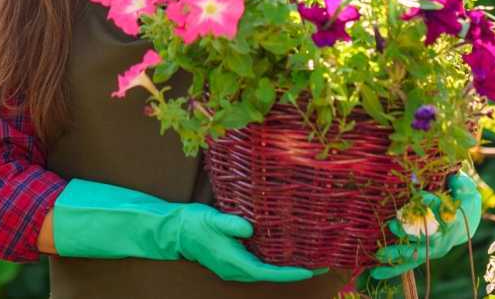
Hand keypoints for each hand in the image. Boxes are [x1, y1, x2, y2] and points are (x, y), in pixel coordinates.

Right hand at [176, 203, 327, 282]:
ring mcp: (234, 267)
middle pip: (271, 275)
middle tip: (318, 262)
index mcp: (234, 263)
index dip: (289, 273)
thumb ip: (231, 225)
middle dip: (294, 270)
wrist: (175, 232)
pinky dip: (274, 260)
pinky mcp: (233, 260)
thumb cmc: (194, 224)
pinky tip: (284, 250)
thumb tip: (250, 229)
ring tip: (307, 256)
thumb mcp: (213, 219)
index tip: (309, 271)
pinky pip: (259, 264)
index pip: (267, 273)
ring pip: (265, 270)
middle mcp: (236, 270)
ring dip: (285, 266)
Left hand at [369, 172, 482, 280]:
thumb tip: (455, 179)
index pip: (444, 215)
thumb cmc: (460, 200)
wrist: (463, 223)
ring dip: (396, 255)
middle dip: (409, 233)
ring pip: (414, 255)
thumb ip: (461, 184)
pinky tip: (375, 272)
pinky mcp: (422, 256)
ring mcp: (431, 251)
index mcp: (454, 222)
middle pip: (426, 239)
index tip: (420, 197)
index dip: (432, 206)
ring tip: (378, 254)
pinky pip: (406, 265)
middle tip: (392, 225)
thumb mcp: (464, 189)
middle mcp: (443, 240)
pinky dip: (392, 269)